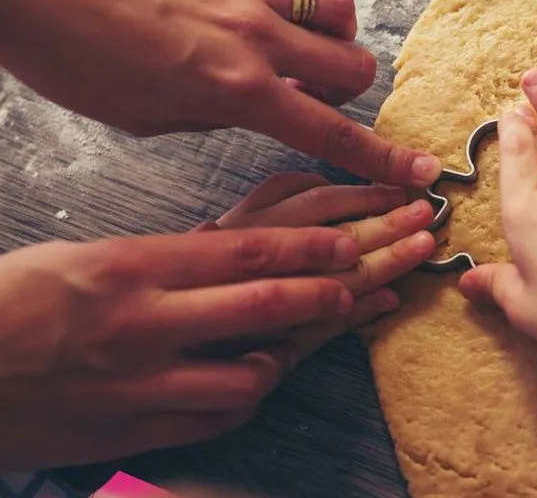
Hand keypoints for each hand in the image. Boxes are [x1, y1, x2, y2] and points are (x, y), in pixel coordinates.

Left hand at [0, 0, 439, 185]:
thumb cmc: (69, 56)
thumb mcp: (142, 118)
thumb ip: (211, 116)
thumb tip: (247, 106)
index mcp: (237, 89)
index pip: (331, 132)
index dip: (382, 157)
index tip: (418, 169)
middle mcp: (256, 36)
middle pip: (353, 64)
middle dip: (348, 90)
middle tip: (313, 98)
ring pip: (337, 5)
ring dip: (331, 33)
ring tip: (299, 44)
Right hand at [0, 175, 432, 469]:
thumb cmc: (9, 304)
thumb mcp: (83, 258)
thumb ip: (161, 259)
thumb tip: (227, 250)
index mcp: (132, 267)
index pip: (245, 251)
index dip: (310, 247)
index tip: (352, 243)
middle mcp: (143, 323)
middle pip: (264, 308)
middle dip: (328, 295)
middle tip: (366, 284)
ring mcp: (139, 383)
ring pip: (249, 376)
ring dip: (286, 359)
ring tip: (302, 342)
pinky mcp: (131, 430)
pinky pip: (213, 421)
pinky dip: (242, 403)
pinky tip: (253, 385)